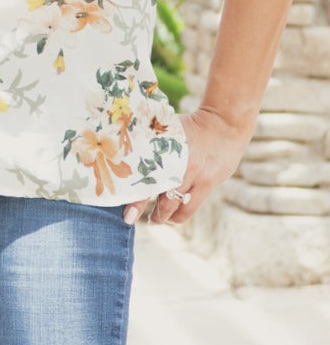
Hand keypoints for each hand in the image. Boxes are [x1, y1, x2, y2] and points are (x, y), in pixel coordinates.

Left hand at [124, 106, 254, 227]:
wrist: (224, 124)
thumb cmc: (191, 125)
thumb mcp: (168, 128)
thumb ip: (153, 140)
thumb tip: (127, 144)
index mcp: (164, 149)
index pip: (143, 173)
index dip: (133, 191)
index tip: (122, 203)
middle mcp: (179, 165)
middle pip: (157, 192)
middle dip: (142, 208)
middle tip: (128, 217)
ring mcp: (195, 176)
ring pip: (176, 204)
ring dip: (163, 216)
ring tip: (154, 221)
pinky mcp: (208, 183)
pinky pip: (192, 206)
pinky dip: (181, 214)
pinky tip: (173, 218)